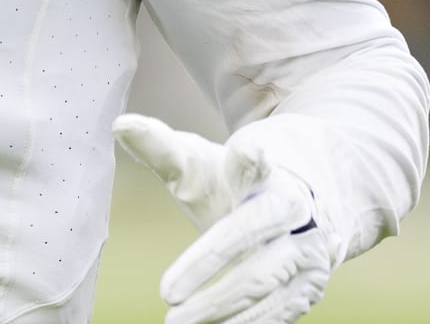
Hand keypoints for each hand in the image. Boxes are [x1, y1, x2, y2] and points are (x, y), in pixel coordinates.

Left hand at [115, 113, 341, 323]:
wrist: (306, 199)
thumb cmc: (237, 179)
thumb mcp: (204, 160)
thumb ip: (162, 147)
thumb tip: (120, 125)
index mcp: (274, 178)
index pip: (257, 173)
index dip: (252, 162)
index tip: (248, 152)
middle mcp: (301, 219)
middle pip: (257, 244)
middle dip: (210, 274)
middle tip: (166, 295)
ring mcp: (310, 258)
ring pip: (267, 291)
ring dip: (221, 311)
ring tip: (177, 323)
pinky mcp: (308, 290)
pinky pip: (277, 314)